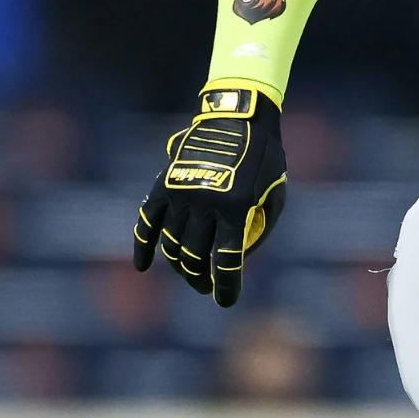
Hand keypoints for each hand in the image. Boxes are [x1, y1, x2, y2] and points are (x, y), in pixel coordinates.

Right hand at [133, 83, 287, 306]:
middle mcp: (205, 204)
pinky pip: (147, 222)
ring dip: (179, 266)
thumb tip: (242, 260)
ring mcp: (181, 194)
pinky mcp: (163, 186)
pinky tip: (143, 266)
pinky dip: (142, 246)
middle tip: (205, 287)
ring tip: (189, 275)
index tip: (225, 301)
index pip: (227, 259)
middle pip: (195, 257)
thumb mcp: (276, 193)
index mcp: (236, 208)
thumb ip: (261, 228)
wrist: (239, 118)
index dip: (226, 285)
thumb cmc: (265, 159)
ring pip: (172, 244)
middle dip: (200, 279)